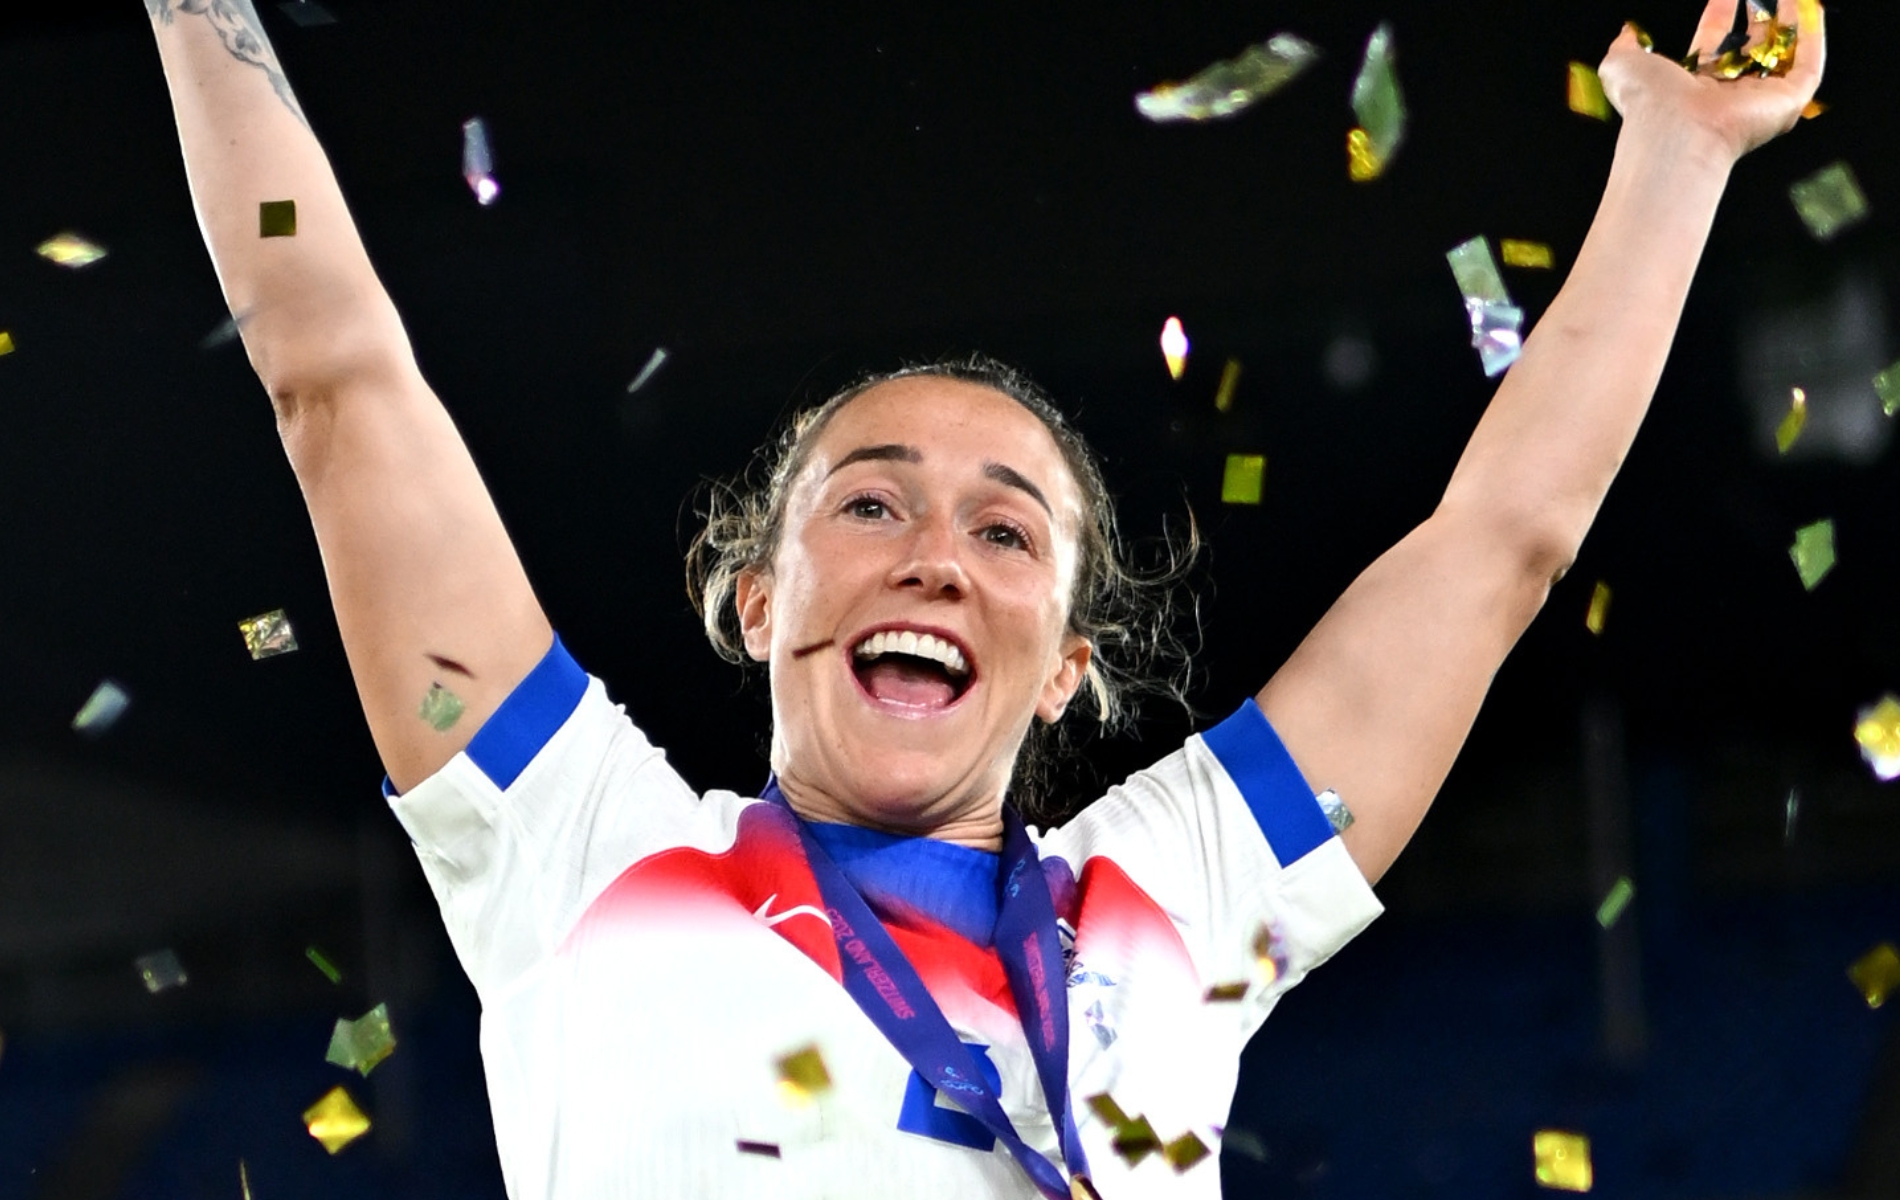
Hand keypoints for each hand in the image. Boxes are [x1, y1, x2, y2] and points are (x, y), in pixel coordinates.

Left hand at [1597, 0, 1824, 166]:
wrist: (1675, 130)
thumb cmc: (1648, 101)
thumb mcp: (1622, 64)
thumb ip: (1625, 46)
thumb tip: (1627, 33)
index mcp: (1692, 85)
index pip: (1712, 43)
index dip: (1719, 13)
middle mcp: (1728, 94)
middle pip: (1750, 48)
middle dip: (1758, 17)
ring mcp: (1760, 99)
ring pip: (1784, 54)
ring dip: (1793, 21)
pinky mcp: (1787, 102)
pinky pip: (1809, 64)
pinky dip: (1813, 34)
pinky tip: (1810, 5)